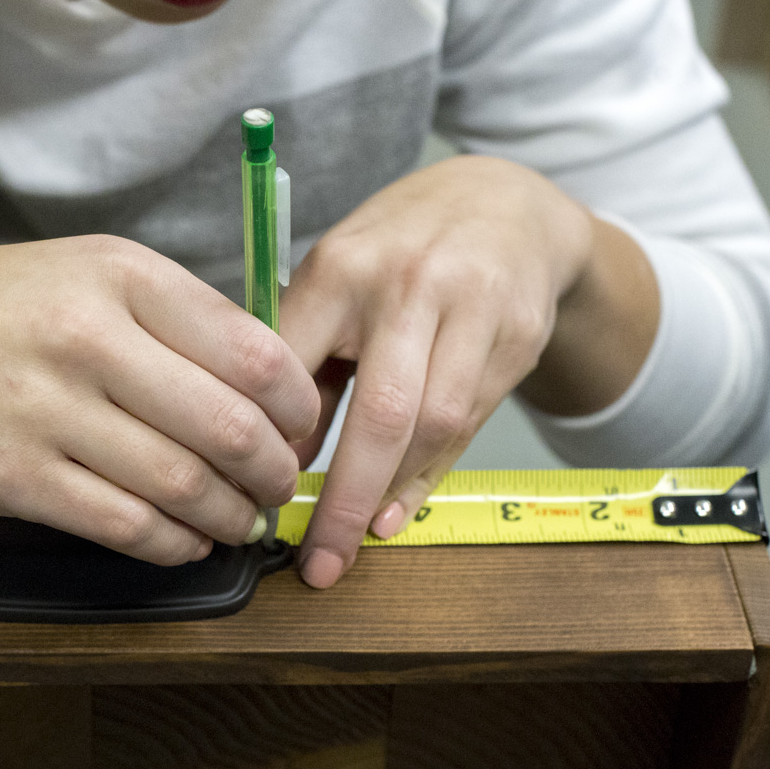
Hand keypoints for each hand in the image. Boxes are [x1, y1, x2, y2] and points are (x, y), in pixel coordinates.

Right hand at [0, 233, 317, 565]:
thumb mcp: (72, 273)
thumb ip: (162, 318)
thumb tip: (258, 387)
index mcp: (117, 273)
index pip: (254, 349)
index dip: (297, 406)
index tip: (301, 431)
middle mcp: (86, 334)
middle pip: (228, 426)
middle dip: (272, 473)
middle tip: (278, 491)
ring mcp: (45, 409)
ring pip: (181, 485)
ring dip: (227, 517)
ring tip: (237, 522)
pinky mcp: (10, 477)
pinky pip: (123, 525)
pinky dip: (171, 544)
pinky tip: (182, 542)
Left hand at [279, 155, 657, 588]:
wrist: (508, 205)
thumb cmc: (398, 249)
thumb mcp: (336, 278)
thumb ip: (302, 357)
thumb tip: (270, 456)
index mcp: (342, 268)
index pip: (295, 367)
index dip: (272, 440)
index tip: (250, 496)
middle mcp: (410, 286)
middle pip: (382, 412)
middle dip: (346, 499)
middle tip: (318, 563)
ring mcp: (474, 311)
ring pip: (434, 425)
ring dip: (392, 493)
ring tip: (356, 541)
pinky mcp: (519, 338)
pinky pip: (470, 425)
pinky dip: (430, 474)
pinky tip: (399, 509)